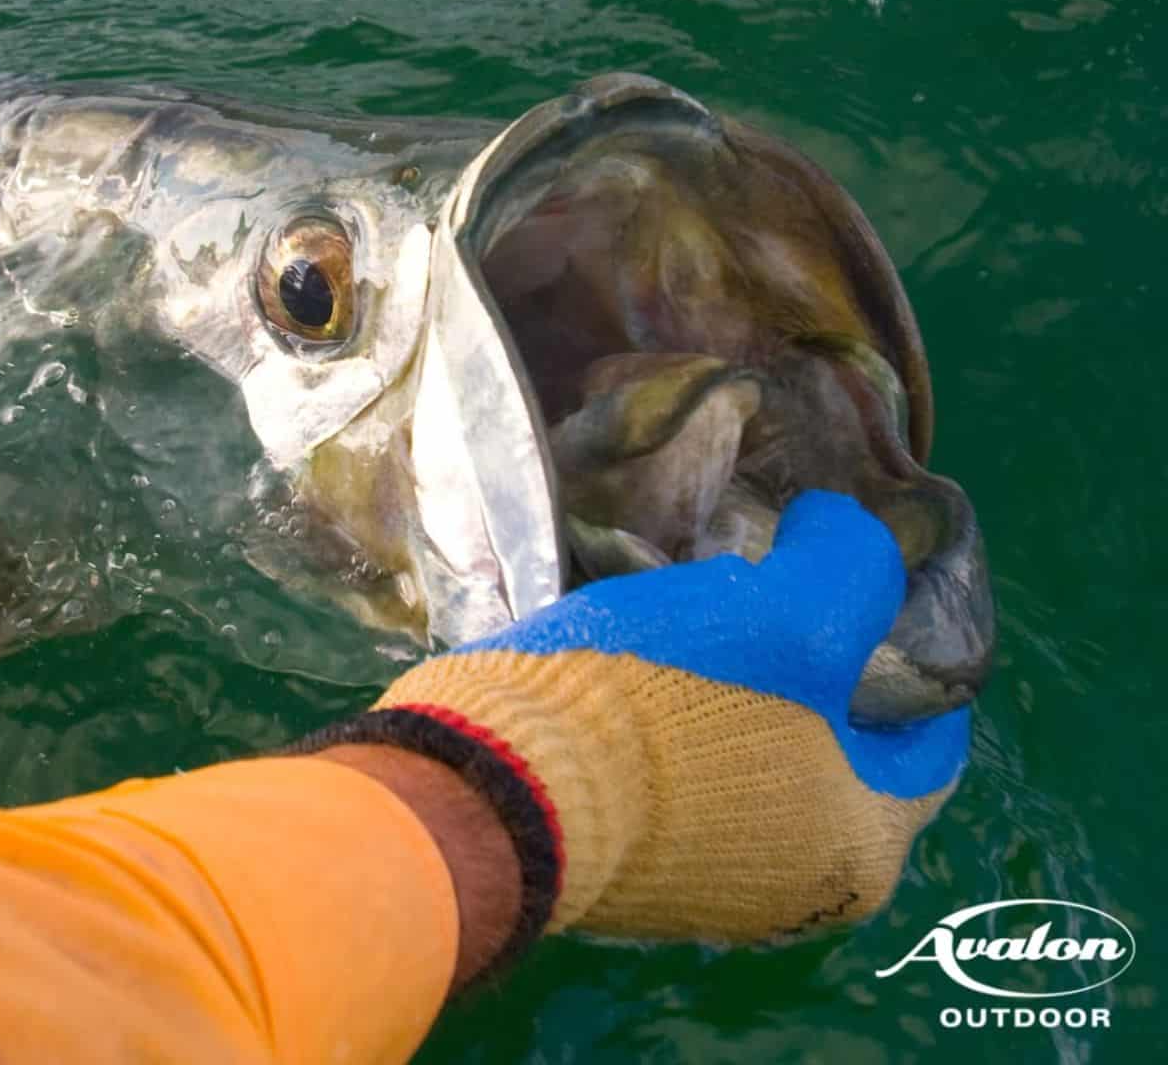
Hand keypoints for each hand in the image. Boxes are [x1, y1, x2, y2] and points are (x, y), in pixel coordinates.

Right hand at [353, 490, 969, 945]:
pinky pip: (666, 778)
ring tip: (686, 610)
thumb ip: (849, 566)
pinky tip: (624, 664)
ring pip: (743, 757)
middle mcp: (792, 891)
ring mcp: (695, 888)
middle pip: (828, 748)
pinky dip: (662, 724)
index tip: (860, 583)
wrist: (495, 782)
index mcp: (860, 848)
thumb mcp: (792, 613)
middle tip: (763, 586)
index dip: (905, 646)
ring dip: (728, 688)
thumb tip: (844, 531)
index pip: (927, 739)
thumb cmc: (667, 706)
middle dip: (803, 664)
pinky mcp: (613, 867)